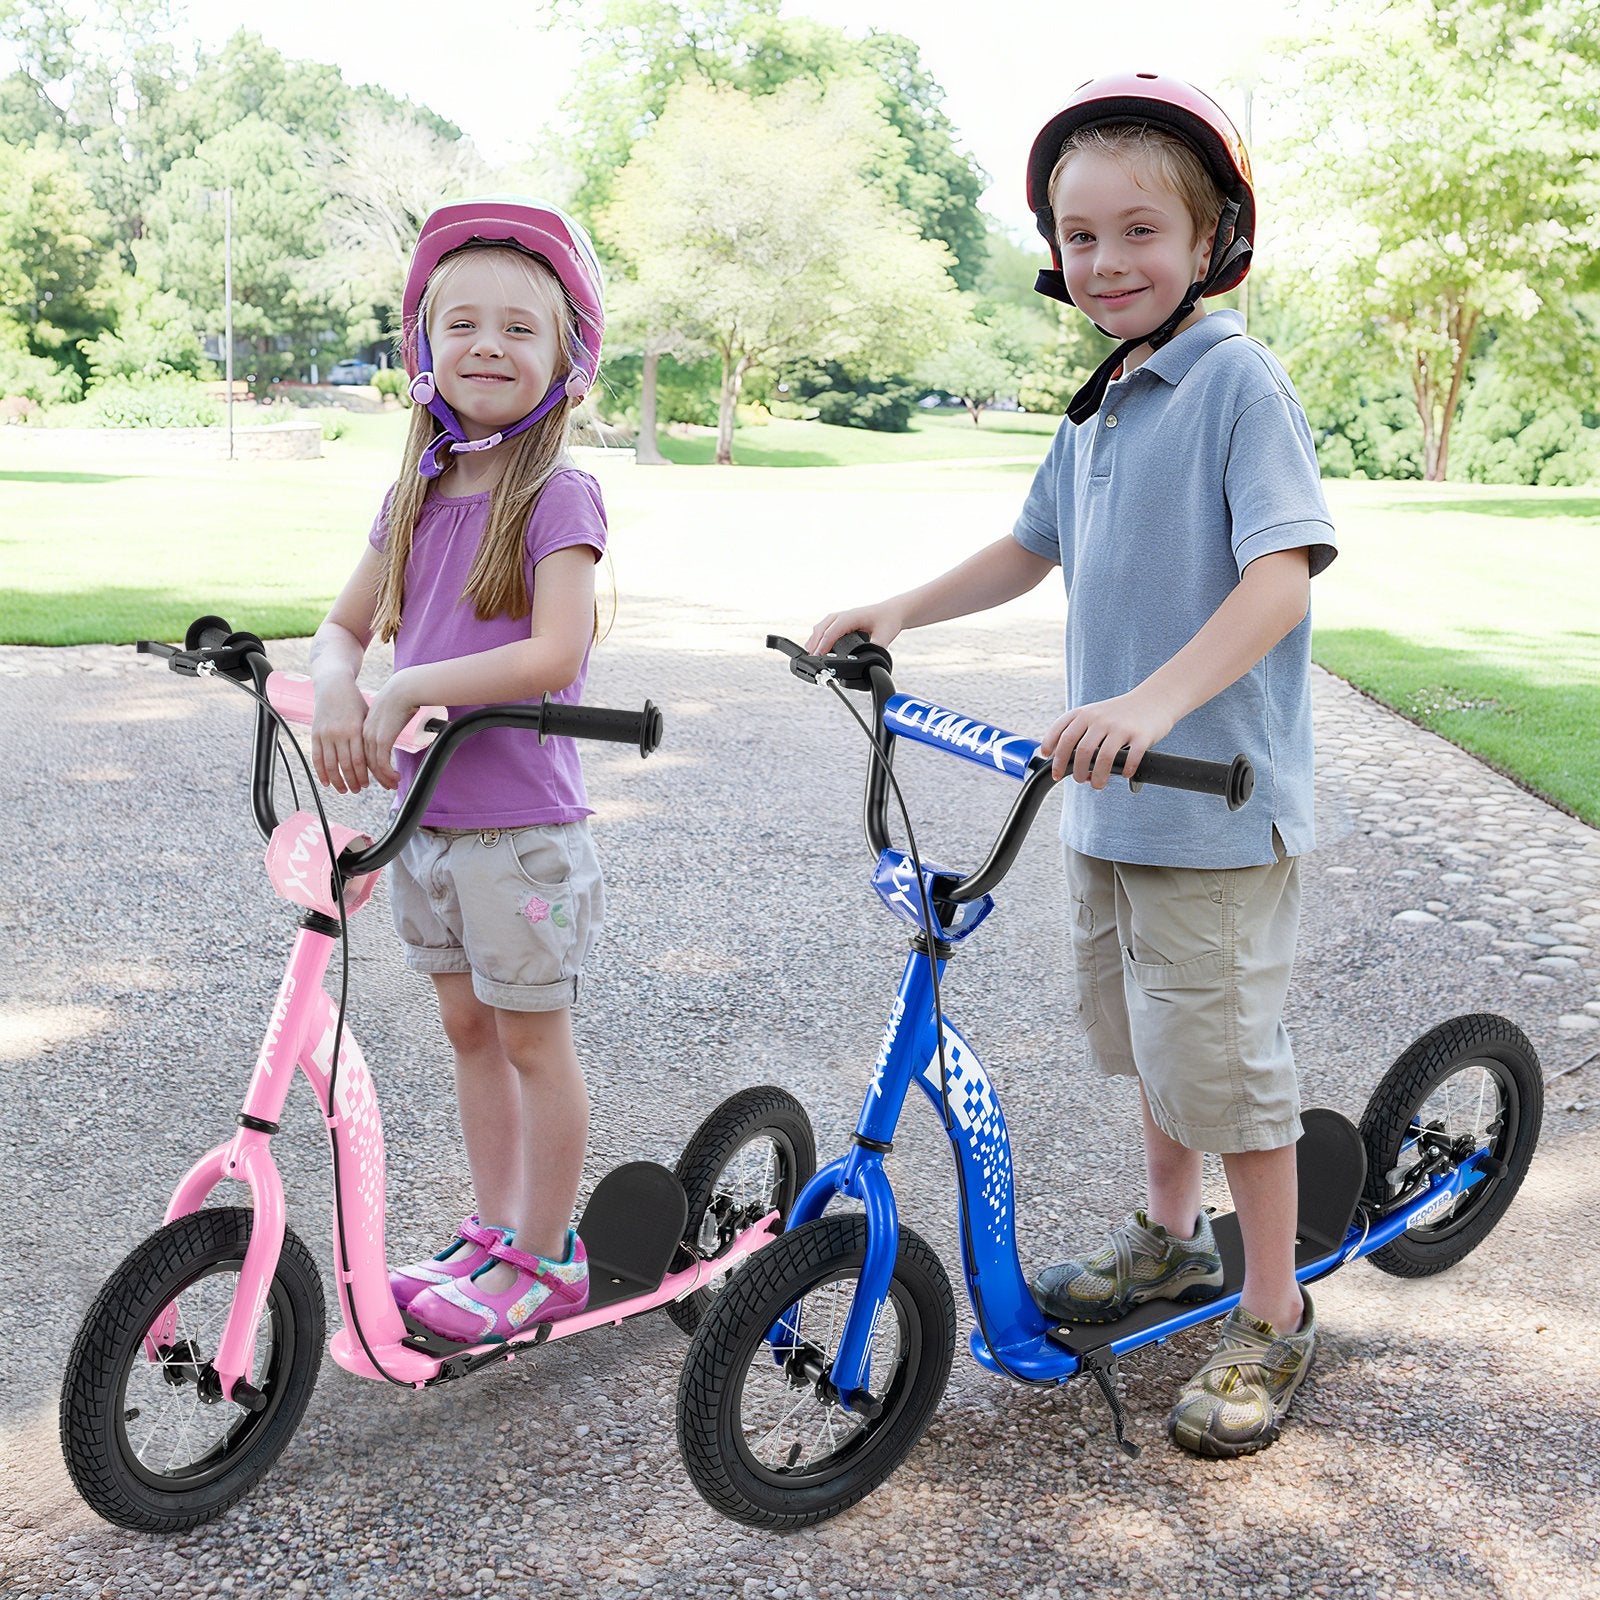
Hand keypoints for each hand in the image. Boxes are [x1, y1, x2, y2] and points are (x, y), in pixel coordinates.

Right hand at [312, 676, 372, 793]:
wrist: (334, 685)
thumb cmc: (355, 702)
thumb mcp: (367, 717)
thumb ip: (369, 737)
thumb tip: (379, 758)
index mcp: (355, 730)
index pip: (359, 760)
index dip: (362, 776)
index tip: (367, 785)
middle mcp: (339, 733)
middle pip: (345, 765)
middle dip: (352, 781)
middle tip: (356, 790)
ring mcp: (325, 734)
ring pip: (330, 765)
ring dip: (337, 781)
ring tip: (343, 789)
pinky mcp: (315, 734)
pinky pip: (316, 757)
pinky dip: (321, 772)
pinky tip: (326, 782)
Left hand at [362, 672, 422, 790]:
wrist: (402, 691)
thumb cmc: (397, 700)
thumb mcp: (386, 715)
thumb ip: (384, 725)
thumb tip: (390, 731)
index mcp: (361, 729)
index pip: (361, 754)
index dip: (367, 769)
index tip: (376, 777)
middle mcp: (363, 735)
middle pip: (364, 764)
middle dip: (373, 778)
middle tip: (386, 786)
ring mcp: (371, 738)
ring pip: (373, 766)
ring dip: (384, 778)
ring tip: (393, 784)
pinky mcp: (382, 740)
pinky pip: (382, 763)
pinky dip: (388, 774)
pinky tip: (396, 777)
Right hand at [806, 601, 905, 654]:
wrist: (891, 611)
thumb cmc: (887, 620)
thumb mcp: (885, 635)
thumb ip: (877, 647)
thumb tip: (869, 659)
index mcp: (851, 617)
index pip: (832, 632)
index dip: (823, 645)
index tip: (818, 657)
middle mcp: (842, 615)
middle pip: (821, 630)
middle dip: (814, 645)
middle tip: (812, 662)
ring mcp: (839, 617)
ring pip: (819, 628)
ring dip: (813, 641)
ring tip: (811, 657)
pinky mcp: (838, 621)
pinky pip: (822, 629)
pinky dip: (817, 638)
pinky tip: (816, 648)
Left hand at [1039, 687, 1176, 787]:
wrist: (1154, 698)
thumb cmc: (1119, 713)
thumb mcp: (1094, 714)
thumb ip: (1077, 732)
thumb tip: (1062, 762)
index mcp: (1085, 714)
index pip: (1062, 734)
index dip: (1054, 755)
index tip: (1054, 771)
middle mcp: (1100, 719)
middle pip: (1081, 751)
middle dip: (1076, 771)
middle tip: (1079, 780)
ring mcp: (1121, 727)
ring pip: (1103, 758)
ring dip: (1097, 777)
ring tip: (1097, 784)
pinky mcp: (1141, 735)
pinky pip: (1131, 757)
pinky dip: (1125, 770)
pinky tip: (1124, 774)